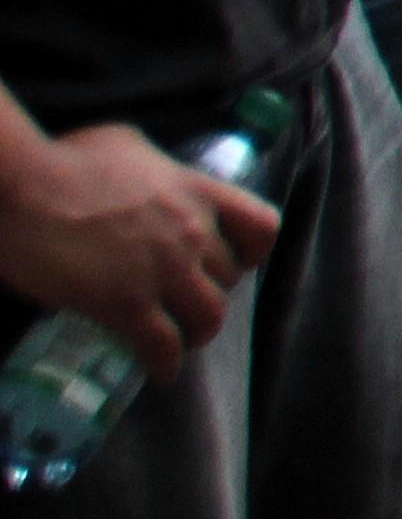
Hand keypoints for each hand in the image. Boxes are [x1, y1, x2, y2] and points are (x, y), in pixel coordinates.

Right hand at [0, 117, 278, 374]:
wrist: (20, 189)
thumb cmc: (63, 160)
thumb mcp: (126, 145)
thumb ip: (152, 168)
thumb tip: (147, 179)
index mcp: (196, 191)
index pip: (261, 226)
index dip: (252, 250)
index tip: (234, 259)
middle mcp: (192, 232)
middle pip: (228, 277)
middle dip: (212, 291)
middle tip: (188, 300)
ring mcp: (162, 271)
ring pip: (208, 317)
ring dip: (198, 332)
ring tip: (182, 339)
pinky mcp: (126, 305)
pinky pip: (162, 346)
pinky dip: (165, 364)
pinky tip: (160, 372)